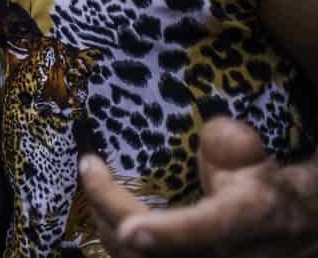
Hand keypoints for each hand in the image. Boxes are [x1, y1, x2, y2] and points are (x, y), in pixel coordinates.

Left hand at [80, 117, 317, 256]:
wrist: (289, 229)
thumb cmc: (265, 193)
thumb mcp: (258, 160)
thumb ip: (235, 145)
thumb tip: (215, 134)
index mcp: (246, 221)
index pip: (207, 232)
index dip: (168, 235)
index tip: (132, 229)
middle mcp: (223, 255)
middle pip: (153, 251)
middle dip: (112, 209)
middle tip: (89, 167)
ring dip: (108, 223)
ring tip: (94, 183)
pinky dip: (116, 239)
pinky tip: (106, 212)